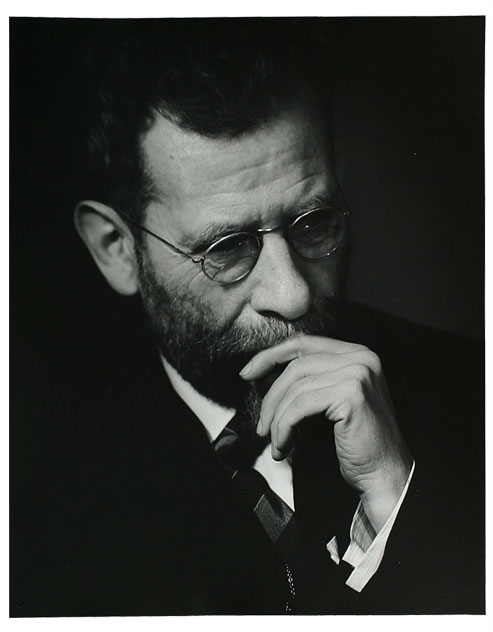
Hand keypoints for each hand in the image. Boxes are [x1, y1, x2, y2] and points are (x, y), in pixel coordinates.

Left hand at [239, 335, 412, 530]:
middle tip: (260, 423)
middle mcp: (361, 358)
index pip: (303, 344)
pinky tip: (283, 447)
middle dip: (271, 396)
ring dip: (277, 418)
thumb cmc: (357, 444)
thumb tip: (264, 374)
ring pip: (295, 388)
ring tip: (274, 442)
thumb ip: (311, 381)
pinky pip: (299, 407)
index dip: (271, 356)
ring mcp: (358, 373)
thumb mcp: (332, 401)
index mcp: (357, 354)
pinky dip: (284, 428)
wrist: (386, 476)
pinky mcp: (351, 394)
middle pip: (296, 365)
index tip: (248, 373)